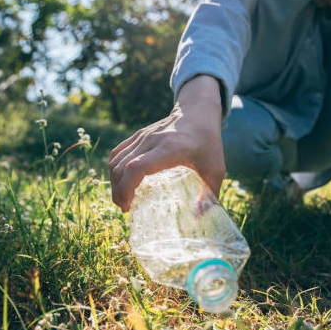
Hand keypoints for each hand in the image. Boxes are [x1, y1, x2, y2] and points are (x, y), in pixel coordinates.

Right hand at [109, 75, 225, 211]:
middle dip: (118, 191)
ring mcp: (143, 136)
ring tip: (122, 199)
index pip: (137, 167)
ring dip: (114, 182)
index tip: (128, 206)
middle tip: (125, 208)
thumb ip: (210, 195)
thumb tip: (198, 217)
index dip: (126, 188)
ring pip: (116, 160)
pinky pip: (118, 152)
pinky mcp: (139, 135)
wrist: (199, 112)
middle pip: (122, 166)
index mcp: (169, 149)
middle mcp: (152, 140)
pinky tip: (121, 182)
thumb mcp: (216, 169)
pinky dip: (115, 169)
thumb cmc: (209, 143)